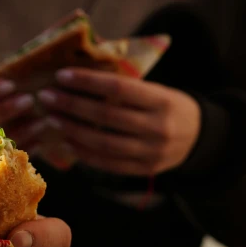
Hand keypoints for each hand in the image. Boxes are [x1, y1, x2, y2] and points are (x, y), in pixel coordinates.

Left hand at [38, 69, 200, 175]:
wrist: (199, 137)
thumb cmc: (167, 106)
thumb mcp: (156, 90)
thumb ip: (125, 87)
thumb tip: (79, 76)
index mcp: (162, 100)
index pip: (118, 88)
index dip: (87, 82)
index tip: (62, 76)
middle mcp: (158, 127)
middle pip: (106, 116)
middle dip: (72, 105)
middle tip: (47, 97)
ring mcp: (152, 152)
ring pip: (104, 143)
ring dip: (73, 130)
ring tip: (52, 119)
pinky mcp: (144, 170)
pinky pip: (108, 163)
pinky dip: (85, 153)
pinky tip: (67, 142)